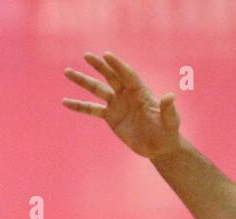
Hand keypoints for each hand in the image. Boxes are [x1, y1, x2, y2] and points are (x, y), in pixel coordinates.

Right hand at [63, 52, 181, 159]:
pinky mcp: (110, 117)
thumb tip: (170, 96)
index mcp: (140, 92)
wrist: (159, 146)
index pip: (127, 75)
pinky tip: (65, 102)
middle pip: (110, 76)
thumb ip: (168, 109)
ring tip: (67, 72)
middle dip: (99, 66)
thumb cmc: (168, 132)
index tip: (106, 55)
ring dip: (83, 81)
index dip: (117, 66)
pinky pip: (92, 110)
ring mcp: (117, 104)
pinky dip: (79, 106)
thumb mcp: (170, 121)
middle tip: (86, 55)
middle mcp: (126, 94)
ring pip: (97, 90)